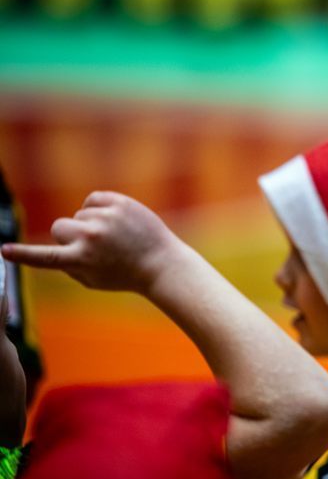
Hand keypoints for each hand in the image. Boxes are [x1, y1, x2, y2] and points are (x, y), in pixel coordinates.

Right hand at [1, 191, 182, 293]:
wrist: (162, 263)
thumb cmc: (124, 275)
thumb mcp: (91, 280)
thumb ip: (68, 264)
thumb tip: (54, 244)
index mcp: (81, 260)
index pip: (44, 256)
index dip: (23, 254)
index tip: (5, 251)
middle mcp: (91, 237)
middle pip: (58, 227)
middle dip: (68, 236)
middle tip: (91, 246)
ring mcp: (106, 218)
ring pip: (78, 214)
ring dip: (89, 223)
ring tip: (113, 237)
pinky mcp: (120, 203)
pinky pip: (93, 199)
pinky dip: (98, 207)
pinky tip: (114, 220)